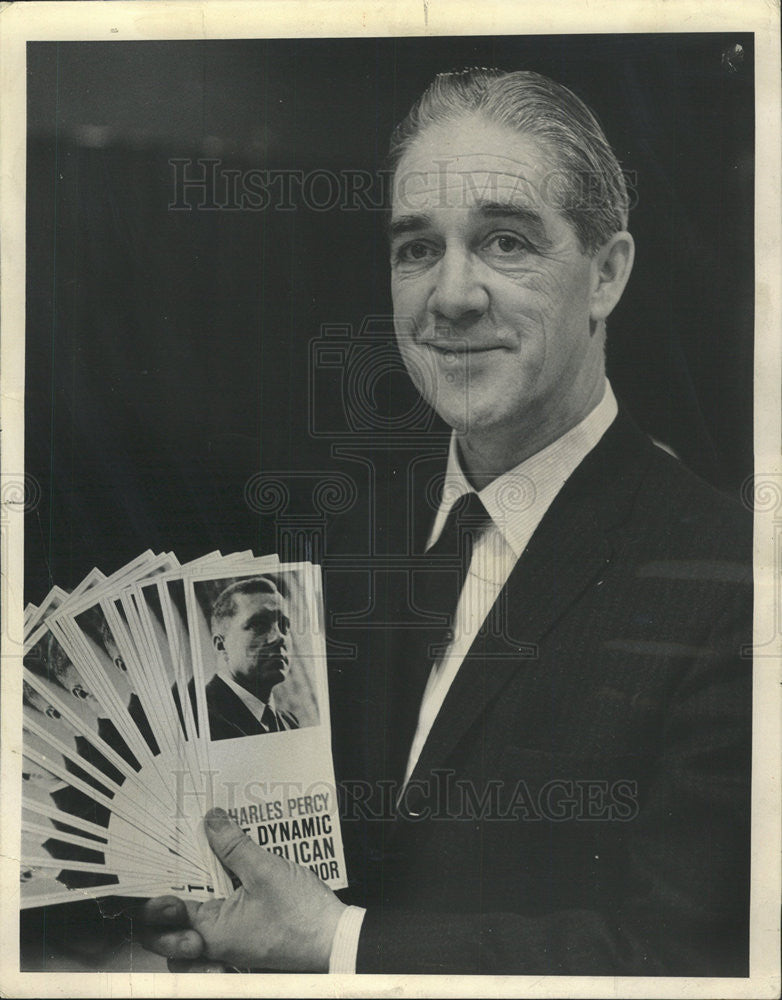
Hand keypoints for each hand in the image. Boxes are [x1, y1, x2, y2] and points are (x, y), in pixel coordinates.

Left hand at [141, 807, 346, 971]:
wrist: (335, 939)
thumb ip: (234, 845)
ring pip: (191, 931)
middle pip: (170, 932)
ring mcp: (230, 945)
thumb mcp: (265, 871)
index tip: (148, 869)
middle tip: (162, 880)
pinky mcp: (245, 938)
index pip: (167, 916)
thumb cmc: (302, 915)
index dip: (152, 893)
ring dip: (183, 912)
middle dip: (160, 910)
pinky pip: (216, 925)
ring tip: (186, 885)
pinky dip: (211, 906)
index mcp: (212, 933)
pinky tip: (220, 882)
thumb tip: (211, 821)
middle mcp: (216, 944)